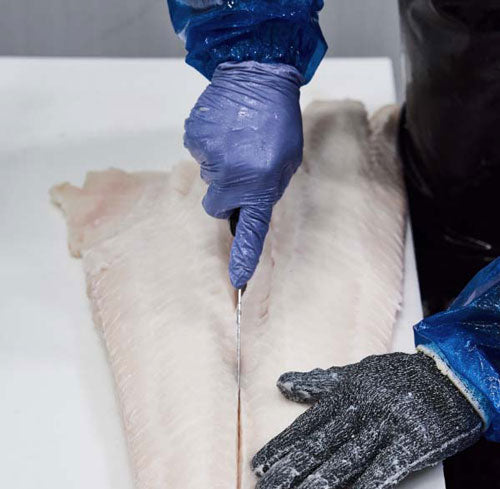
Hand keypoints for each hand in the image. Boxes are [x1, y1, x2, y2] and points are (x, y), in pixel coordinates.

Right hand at [184, 61, 303, 287]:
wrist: (258, 75)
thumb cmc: (279, 120)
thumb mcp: (286, 162)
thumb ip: (267, 188)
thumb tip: (247, 202)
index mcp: (261, 186)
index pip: (251, 231)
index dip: (243, 256)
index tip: (237, 279)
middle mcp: (232, 178)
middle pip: (217, 206)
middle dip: (225, 195)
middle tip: (240, 170)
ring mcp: (210, 159)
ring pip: (208, 178)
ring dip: (220, 166)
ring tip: (237, 140)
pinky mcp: (194, 140)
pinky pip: (199, 154)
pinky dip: (209, 146)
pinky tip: (224, 128)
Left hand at [251, 352, 482, 488]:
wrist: (449, 376)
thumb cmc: (400, 377)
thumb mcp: (355, 373)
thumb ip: (318, 382)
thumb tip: (281, 383)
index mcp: (345, 395)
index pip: (307, 426)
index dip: (282, 447)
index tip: (259, 466)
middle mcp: (361, 412)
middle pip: (321, 445)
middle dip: (291, 470)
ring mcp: (386, 428)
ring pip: (347, 460)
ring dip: (320, 484)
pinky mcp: (412, 445)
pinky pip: (385, 472)